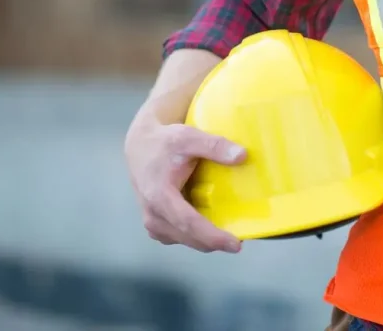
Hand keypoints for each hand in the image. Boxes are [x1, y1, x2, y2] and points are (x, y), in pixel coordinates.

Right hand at [125, 116, 246, 252]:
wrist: (140, 146)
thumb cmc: (163, 142)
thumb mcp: (188, 137)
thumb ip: (214, 146)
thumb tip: (242, 156)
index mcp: (159, 196)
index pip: (189, 223)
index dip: (213, 237)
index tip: (235, 244)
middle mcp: (153, 214)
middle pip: (189, 237)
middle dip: (214, 243)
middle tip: (238, 242)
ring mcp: (152, 222)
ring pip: (184, 240)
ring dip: (205, 241)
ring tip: (227, 234)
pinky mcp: (156, 225)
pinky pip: (178, 237)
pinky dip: (195, 236)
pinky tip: (209, 227)